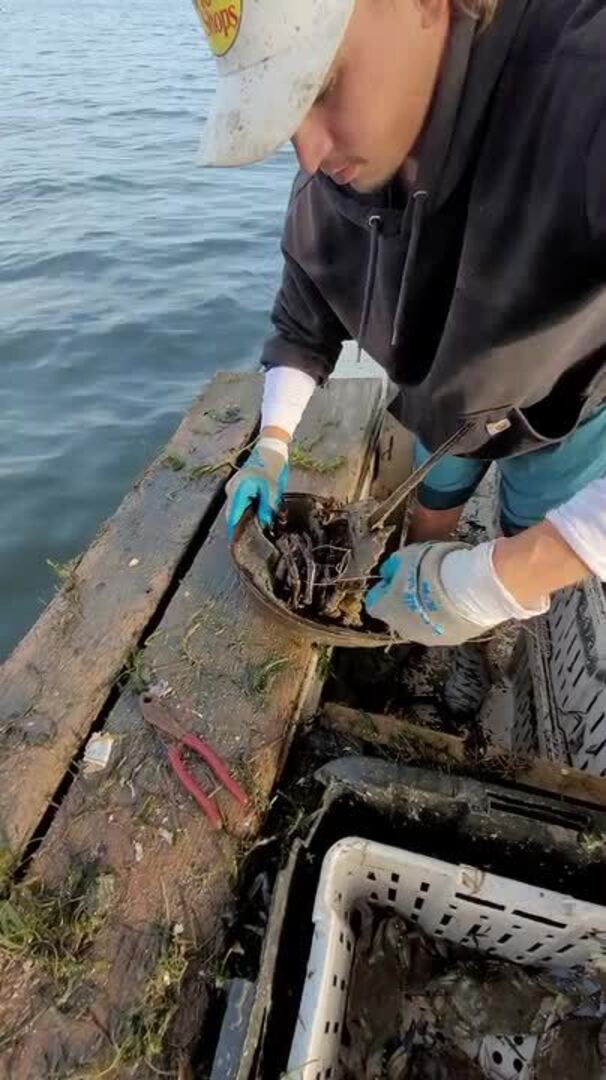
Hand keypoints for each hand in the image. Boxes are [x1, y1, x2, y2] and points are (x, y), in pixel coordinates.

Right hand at [225, 437, 288, 540]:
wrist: (270, 448)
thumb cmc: (272, 466)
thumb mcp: (273, 490)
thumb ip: (267, 508)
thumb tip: (265, 525)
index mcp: (238, 491)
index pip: (233, 518)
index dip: (236, 533)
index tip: (240, 546)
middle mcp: (231, 490)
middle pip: (232, 516)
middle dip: (241, 528)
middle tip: (252, 542)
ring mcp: (233, 488)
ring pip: (236, 510)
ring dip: (244, 520)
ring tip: (255, 531)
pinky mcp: (238, 487)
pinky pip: (239, 504)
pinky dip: (246, 511)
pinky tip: (256, 517)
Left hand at [365, 542, 489, 645]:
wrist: (470, 588)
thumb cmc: (431, 569)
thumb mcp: (406, 556)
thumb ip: (392, 566)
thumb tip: (387, 572)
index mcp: (385, 609)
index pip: (374, 601)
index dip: (385, 587)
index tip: (397, 576)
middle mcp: (401, 629)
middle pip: (397, 615)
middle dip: (405, 601)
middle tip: (422, 583)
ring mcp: (427, 638)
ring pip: (420, 624)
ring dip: (426, 612)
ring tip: (443, 593)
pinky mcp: (450, 641)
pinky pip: (442, 628)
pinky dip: (445, 618)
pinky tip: (457, 603)